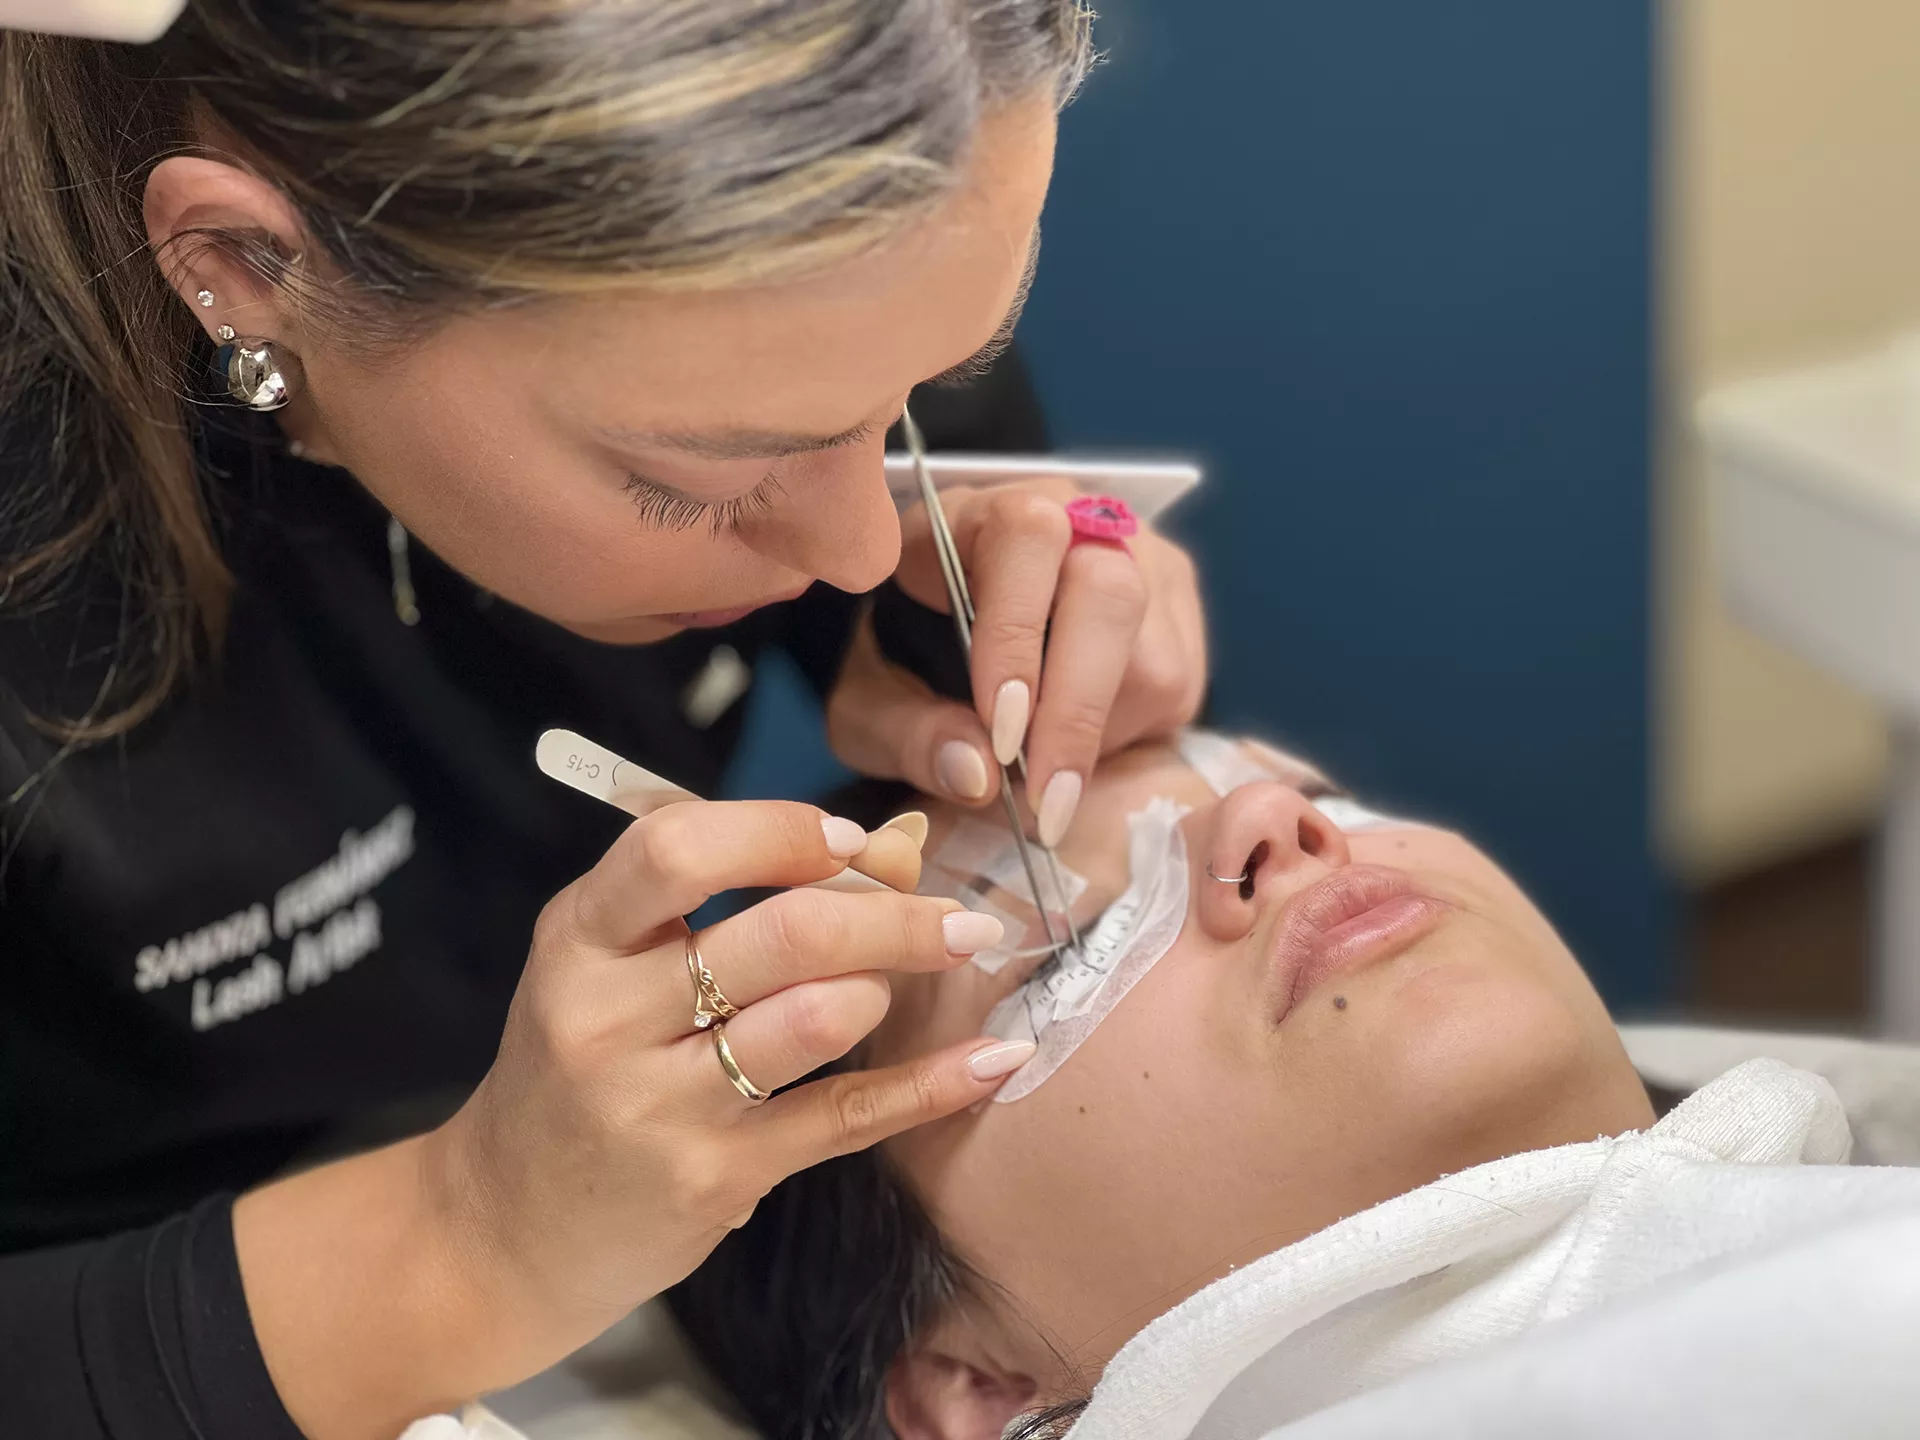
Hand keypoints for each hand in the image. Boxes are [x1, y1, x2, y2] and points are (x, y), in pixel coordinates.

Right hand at [235, 801, 1019, 1438]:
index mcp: (577, 938)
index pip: (676, 850)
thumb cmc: (577, 1071)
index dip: (780, 831)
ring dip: (890, 983)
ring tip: (924, 973)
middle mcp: (606, 1016)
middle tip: (954, 914)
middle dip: (886, 912)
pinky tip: (994, 1059)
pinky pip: (844, 1115)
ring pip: (813, 1019)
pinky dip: (932, 1084)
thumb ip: (723, 903)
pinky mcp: (712, 1180)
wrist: (501, 1228)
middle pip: (774, 934)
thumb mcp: (613, 968)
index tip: (852, 839)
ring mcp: (657, 1106)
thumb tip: (892, 846)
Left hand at [828, 480, 1207, 844]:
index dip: (1017, 634)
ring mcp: (1139, 555)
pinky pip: (1175, 680)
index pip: (1024, 539)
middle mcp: (1074, 516)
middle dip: (1075, 707)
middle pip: (1110, 589)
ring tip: (1044, 771)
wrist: (952, 636)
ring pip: (1151, 650)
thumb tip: (978, 776)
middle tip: (1044, 799)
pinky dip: (1125, 732)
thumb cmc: (905, 659)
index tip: (1001, 732)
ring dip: (1098, 732)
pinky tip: (1074, 740)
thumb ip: (907, 734)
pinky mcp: (1176, 605)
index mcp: (980, 513)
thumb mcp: (871, 702)